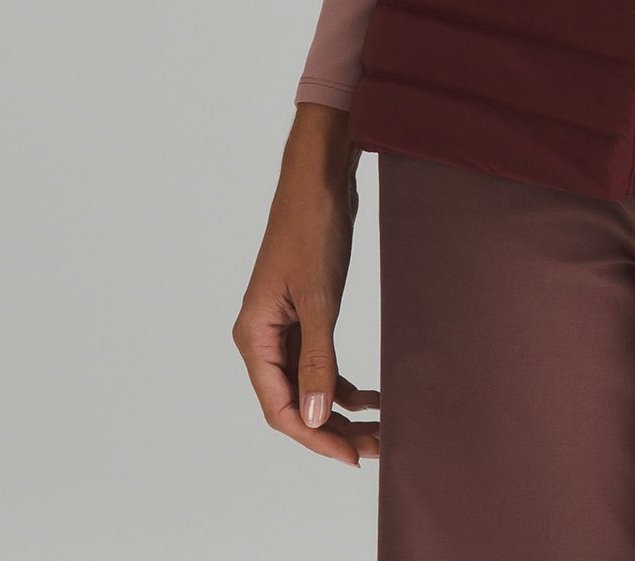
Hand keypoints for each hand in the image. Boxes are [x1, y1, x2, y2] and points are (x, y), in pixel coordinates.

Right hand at [231, 105, 379, 466]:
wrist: (319, 179)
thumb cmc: (311, 228)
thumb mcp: (318, 297)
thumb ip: (317, 360)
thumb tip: (315, 417)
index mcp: (254, 336)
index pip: (279, 409)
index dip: (314, 437)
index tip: (351, 456)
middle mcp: (263, 338)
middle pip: (293, 404)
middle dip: (332, 430)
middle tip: (375, 448)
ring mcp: (285, 327)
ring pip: (309, 387)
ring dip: (341, 410)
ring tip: (380, 430)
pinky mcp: (306, 314)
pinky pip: (319, 363)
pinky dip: (343, 383)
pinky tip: (371, 396)